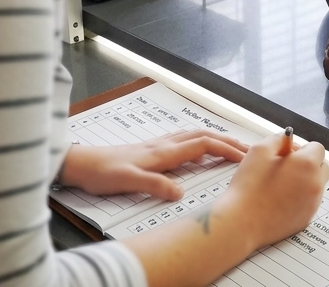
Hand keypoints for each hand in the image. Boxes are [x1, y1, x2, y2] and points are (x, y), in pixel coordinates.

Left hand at [59, 132, 247, 199]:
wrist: (80, 163)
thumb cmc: (101, 172)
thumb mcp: (127, 182)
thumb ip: (154, 185)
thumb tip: (180, 193)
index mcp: (163, 152)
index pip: (203, 144)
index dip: (226, 149)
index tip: (245, 156)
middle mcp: (163, 145)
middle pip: (203, 136)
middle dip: (227, 140)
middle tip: (248, 147)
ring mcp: (157, 145)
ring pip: (193, 135)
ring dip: (215, 138)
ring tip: (230, 144)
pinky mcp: (149, 149)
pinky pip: (183, 139)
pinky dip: (199, 140)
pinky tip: (196, 148)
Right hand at [216, 131, 328, 250]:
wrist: (242, 222)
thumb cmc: (249, 185)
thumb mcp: (260, 150)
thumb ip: (278, 139)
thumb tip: (287, 140)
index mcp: (307, 164)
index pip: (317, 148)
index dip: (301, 148)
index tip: (286, 154)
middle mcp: (315, 184)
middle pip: (320, 166)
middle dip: (307, 164)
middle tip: (284, 168)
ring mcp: (313, 204)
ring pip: (315, 184)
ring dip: (304, 180)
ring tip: (280, 185)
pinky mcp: (306, 219)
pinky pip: (309, 202)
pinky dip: (300, 198)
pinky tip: (279, 199)